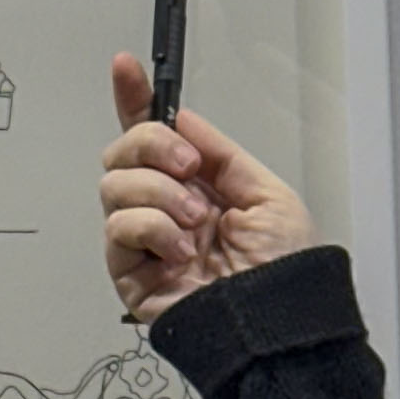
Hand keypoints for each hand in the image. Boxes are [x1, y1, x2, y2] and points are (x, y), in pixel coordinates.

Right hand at [101, 55, 313, 323]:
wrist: (277, 329)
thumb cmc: (285, 276)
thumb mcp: (268, 195)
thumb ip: (222, 152)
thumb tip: (181, 117)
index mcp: (200, 186)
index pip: (154, 136)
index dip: (135, 99)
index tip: (126, 68)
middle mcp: (167, 208)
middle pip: (123, 151)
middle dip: (152, 144)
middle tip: (189, 166)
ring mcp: (146, 239)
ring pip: (114, 184)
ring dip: (158, 192)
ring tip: (194, 221)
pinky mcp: (130, 272)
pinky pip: (118, 227)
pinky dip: (151, 228)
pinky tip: (179, 249)